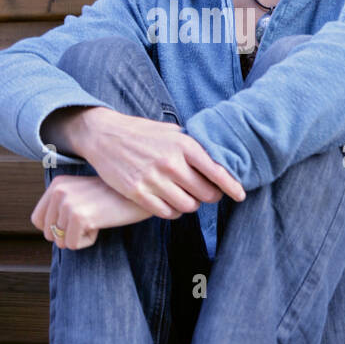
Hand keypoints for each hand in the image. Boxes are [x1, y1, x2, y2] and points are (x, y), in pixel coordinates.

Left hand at [31, 173, 154, 250]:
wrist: (138, 194)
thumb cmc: (113, 198)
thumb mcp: (82, 194)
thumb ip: (61, 206)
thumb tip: (48, 233)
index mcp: (57, 184)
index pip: (37, 220)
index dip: (55, 229)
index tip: (76, 221)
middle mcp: (58, 191)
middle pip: (49, 234)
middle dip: (69, 234)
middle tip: (91, 218)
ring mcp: (68, 204)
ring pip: (61, 242)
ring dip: (81, 237)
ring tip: (97, 219)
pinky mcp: (79, 217)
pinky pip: (73, 245)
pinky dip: (89, 241)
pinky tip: (101, 224)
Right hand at [72, 106, 245, 217]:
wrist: (104, 135)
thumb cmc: (142, 133)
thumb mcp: (171, 130)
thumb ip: (193, 143)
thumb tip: (219, 155)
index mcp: (183, 144)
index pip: (217, 171)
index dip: (232, 186)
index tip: (240, 195)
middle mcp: (171, 163)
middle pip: (205, 194)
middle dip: (210, 196)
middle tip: (207, 193)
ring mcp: (154, 179)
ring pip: (188, 206)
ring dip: (191, 205)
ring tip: (187, 196)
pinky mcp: (138, 193)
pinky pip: (167, 213)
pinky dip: (173, 211)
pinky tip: (171, 202)